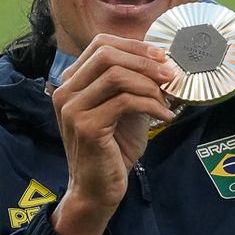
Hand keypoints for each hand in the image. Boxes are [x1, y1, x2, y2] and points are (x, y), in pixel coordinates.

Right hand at [49, 34, 179, 234]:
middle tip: (169, 74)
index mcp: (72, 81)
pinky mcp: (86, 126)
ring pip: (117, 75)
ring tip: (166, 99)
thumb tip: (163, 60)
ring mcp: (72, 108)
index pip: (101, 44)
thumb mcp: (124, 107)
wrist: (98, 189)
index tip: (161, 56)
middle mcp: (65, 91)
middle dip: (144, 60)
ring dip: (149, 84)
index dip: (134, 45)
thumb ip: (134, 82)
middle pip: (107, 54)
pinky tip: (164, 115)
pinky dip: (151, 104)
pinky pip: (125, 101)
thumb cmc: (114, 148)